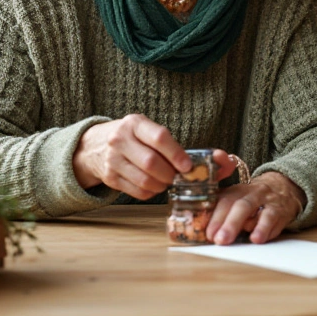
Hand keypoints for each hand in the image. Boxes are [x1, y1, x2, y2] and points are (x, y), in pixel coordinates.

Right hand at [72, 115, 234, 198]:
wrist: (94, 146)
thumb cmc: (133, 138)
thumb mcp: (148, 131)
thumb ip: (174, 144)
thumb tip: (222, 160)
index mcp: (135, 123)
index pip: (159, 137)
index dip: (176, 154)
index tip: (188, 166)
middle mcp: (120, 139)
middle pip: (151, 163)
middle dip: (170, 174)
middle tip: (178, 177)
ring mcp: (112, 159)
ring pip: (145, 180)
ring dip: (162, 185)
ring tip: (166, 181)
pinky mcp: (110, 177)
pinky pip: (137, 191)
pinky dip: (150, 192)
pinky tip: (153, 186)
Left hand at [207, 171, 305, 245]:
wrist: (282, 186)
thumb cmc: (253, 200)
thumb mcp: (238, 200)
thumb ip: (222, 214)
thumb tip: (209, 235)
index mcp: (236, 191)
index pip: (224, 201)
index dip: (216, 217)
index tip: (209, 234)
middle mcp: (251, 194)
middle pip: (240, 205)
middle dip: (230, 223)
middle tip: (221, 240)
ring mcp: (267, 201)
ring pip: (259, 210)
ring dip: (254, 226)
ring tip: (249, 240)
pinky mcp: (281, 211)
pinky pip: (273, 218)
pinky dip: (266, 229)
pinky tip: (259, 238)